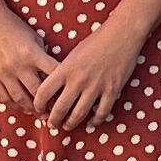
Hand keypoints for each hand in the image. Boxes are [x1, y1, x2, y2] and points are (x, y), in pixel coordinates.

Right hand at [0, 1, 56, 114]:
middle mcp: (18, 66)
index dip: (62, 85)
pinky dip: (14, 106)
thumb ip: (43, 56)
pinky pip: (4, 98)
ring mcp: (3, 73)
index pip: (53, 74)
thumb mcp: (34, 37)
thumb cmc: (13, 27)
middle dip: (48, 104)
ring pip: (20, 100)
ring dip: (32, 109)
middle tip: (57, 111)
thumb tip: (54, 74)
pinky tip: (22, 108)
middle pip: (37, 93)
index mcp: (32, 54)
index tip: (69, 93)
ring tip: (41, 113)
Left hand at [37, 17, 146, 132]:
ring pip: (79, 114)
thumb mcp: (73, 54)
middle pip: (60, 109)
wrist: (122, 34)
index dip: (37, 104)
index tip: (38, 108)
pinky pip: (102, 112)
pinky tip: (91, 123)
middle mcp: (78, 80)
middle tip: (51, 124)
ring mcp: (96, 87)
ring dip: (71, 123)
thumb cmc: (96, 40)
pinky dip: (95, 121)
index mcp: (65, 69)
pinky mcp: (112, 90)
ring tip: (67, 126)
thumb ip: (63, 71)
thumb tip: (55, 88)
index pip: (43, 92)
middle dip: (53, 120)